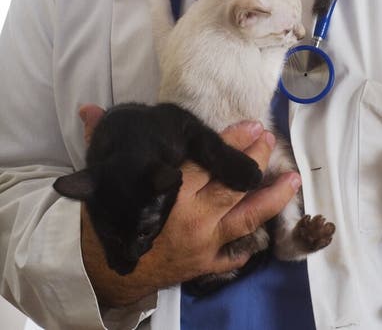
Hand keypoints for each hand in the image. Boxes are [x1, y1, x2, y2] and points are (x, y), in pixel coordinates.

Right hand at [78, 109, 300, 306]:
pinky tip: (267, 227)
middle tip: (270, 139)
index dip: (234, 139)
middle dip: (256, 159)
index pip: (209, 158)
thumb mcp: (103, 178)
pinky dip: (251, 242)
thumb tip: (88, 109)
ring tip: (293, 178)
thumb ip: (101, 139)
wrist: (99, 273)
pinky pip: (236, 253)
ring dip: (273, 197)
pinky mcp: (205, 264)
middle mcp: (193, 216)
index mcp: (170, 190)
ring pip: (248, 217)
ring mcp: (203, 242)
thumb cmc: (104, 220)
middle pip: (235, 183)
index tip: (253, 125)